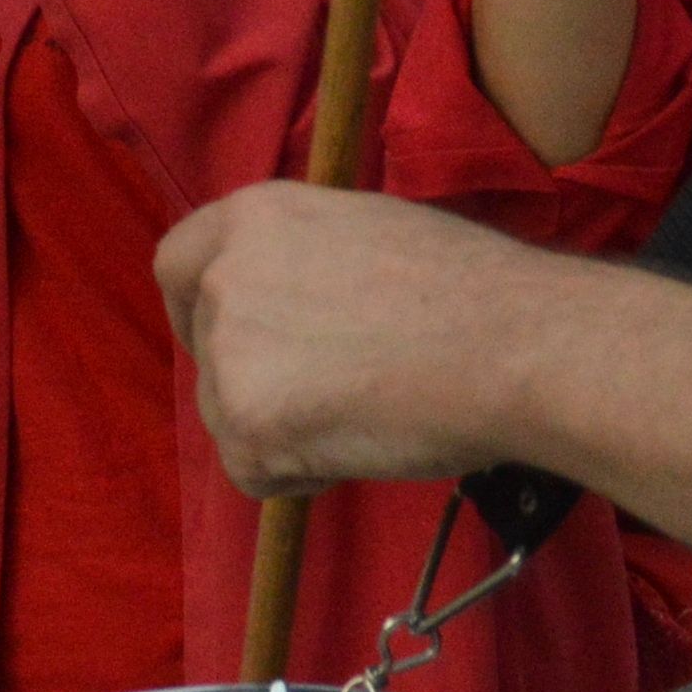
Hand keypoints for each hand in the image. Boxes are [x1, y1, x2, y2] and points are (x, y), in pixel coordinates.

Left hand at [158, 183, 576, 491]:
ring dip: (285, 429)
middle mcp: (226, 276)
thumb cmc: (469, 293)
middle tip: (334, 394)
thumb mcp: (366, 234)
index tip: (227, 341)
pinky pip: (254, 471)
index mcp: (254, 217)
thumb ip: (305, 264)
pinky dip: (300, 475)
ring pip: (230, 415)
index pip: (179, 264)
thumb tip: (295, 305)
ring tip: (370, 410)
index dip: (195, 309)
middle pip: (208, 350)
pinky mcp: (247, 423)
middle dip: (257, 381)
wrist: (512, 347)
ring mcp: (229, 350)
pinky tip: (363, 442)